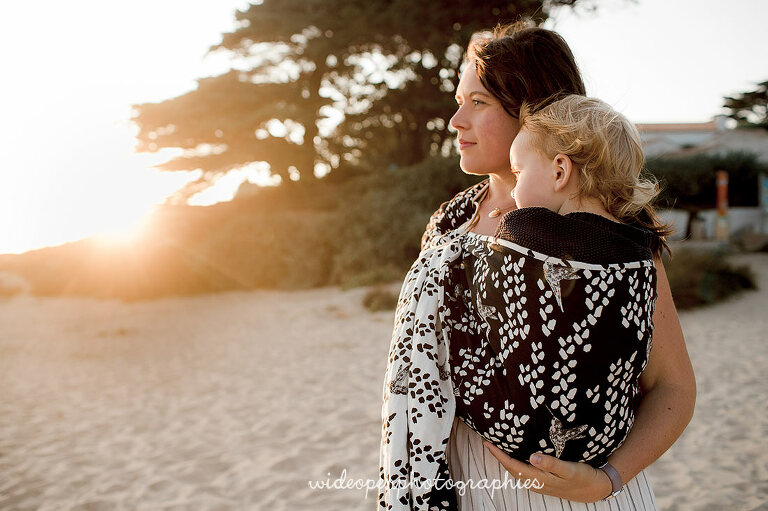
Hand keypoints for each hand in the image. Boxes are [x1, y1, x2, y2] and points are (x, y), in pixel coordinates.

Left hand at [482, 442, 611, 502]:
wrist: (594, 489)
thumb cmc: (582, 478)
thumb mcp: (569, 469)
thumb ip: (551, 463)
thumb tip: (532, 456)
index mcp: (538, 478)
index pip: (512, 465)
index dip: (498, 454)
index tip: (487, 443)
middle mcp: (535, 482)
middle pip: (510, 468)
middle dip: (498, 455)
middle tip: (488, 440)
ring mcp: (538, 482)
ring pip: (516, 470)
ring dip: (505, 458)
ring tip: (497, 445)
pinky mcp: (542, 480)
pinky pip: (523, 470)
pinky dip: (515, 461)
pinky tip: (516, 453)